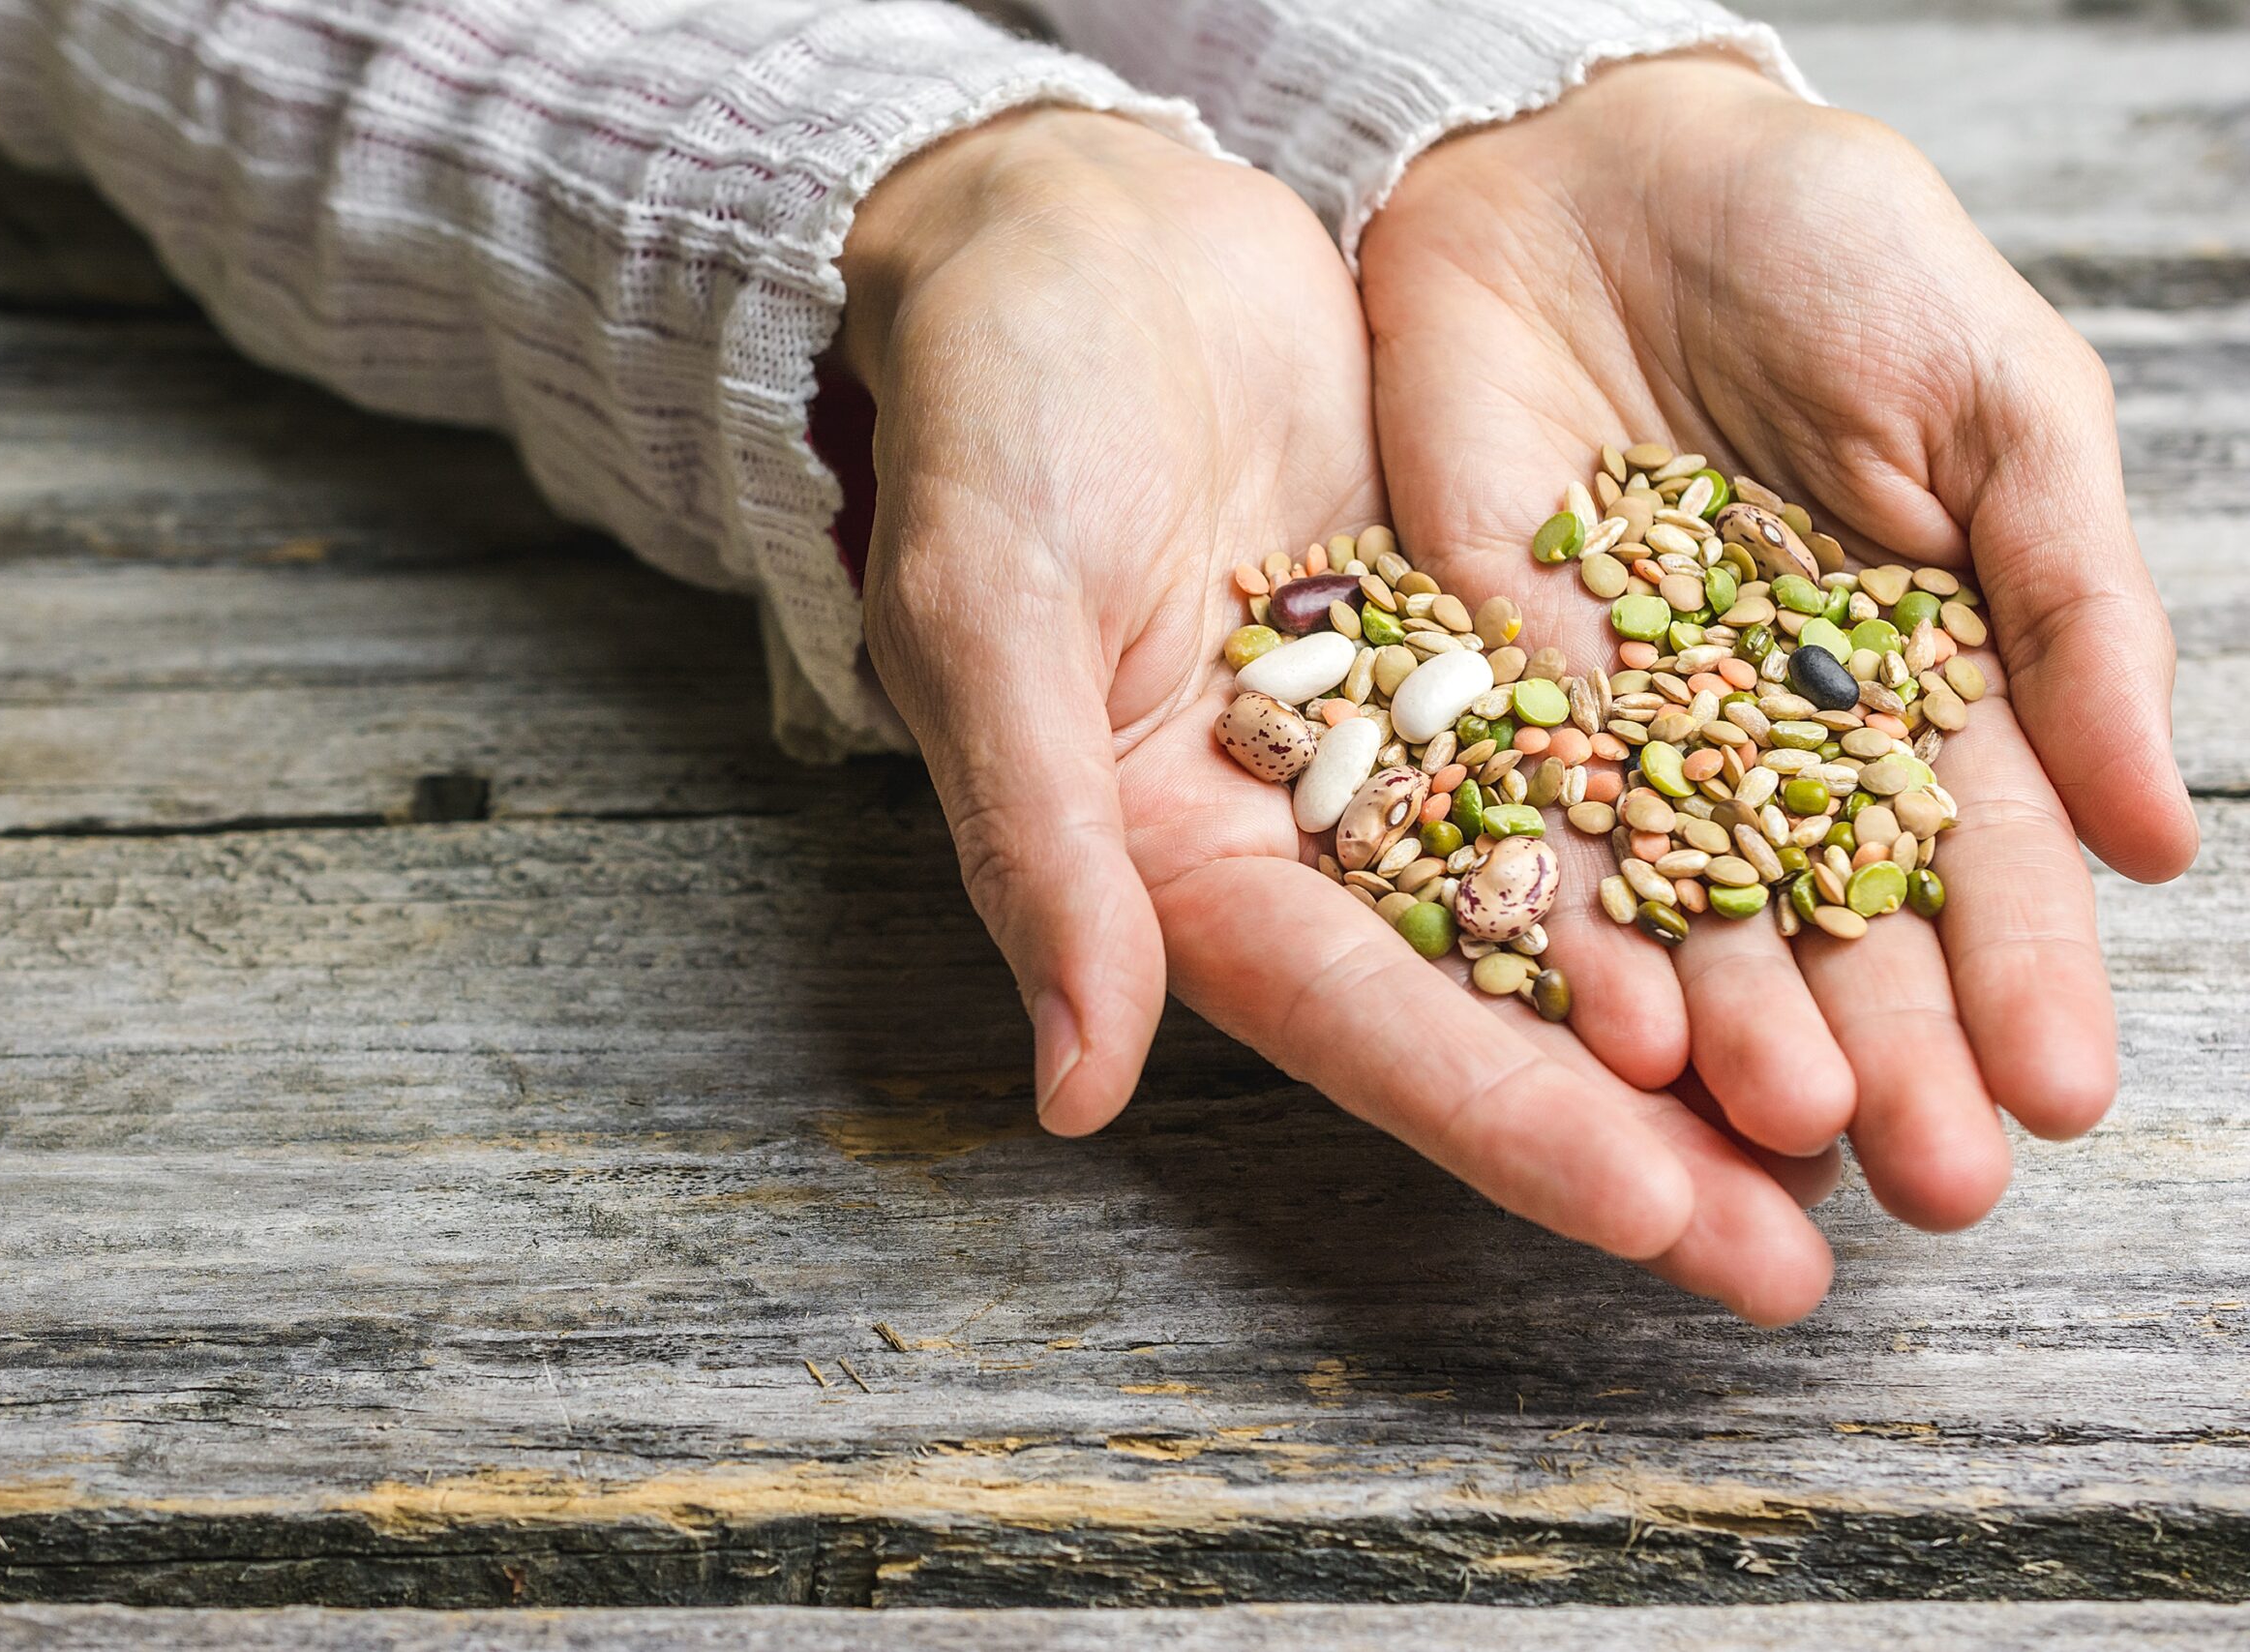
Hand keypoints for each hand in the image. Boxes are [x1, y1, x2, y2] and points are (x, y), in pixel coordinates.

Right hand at [840, 108, 1837, 1321]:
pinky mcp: (1473, 637)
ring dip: (1706, 1019)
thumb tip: (1070, 1087)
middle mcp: (1299, 830)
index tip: (1652, 1213)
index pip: (1355, 1019)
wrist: (1078, 230)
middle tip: (1793, 1261)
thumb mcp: (989, 616)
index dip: (1503, 1120)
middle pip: (1488, 1006)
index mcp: (1174, 857)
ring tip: (1854, 1130)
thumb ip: (1038, 842)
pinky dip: (1706, 830)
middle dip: (1638, 1137)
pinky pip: (1609, 748)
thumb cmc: (995, 415)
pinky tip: (1823, 898)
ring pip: (1575, 902)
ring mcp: (1399, 735)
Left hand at [1358, 54, 2194, 1230]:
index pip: (1979, 855)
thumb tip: (2158, 833)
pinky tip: (1616, 1026)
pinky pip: (1529, 821)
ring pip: (1684, 901)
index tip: (2061, 1094)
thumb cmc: (1830, 254)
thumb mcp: (1995, 403)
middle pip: (1832, 917)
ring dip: (1736, 1025)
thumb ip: (2071, 604)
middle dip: (1889, 1047)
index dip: (2023, 975)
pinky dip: (1571, 919)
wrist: (1598, 165)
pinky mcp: (1485, 684)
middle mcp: (1764, 732)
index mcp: (1913, 677)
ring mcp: (1624, 721)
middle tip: (1935, 1183)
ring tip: (1783, 1136)